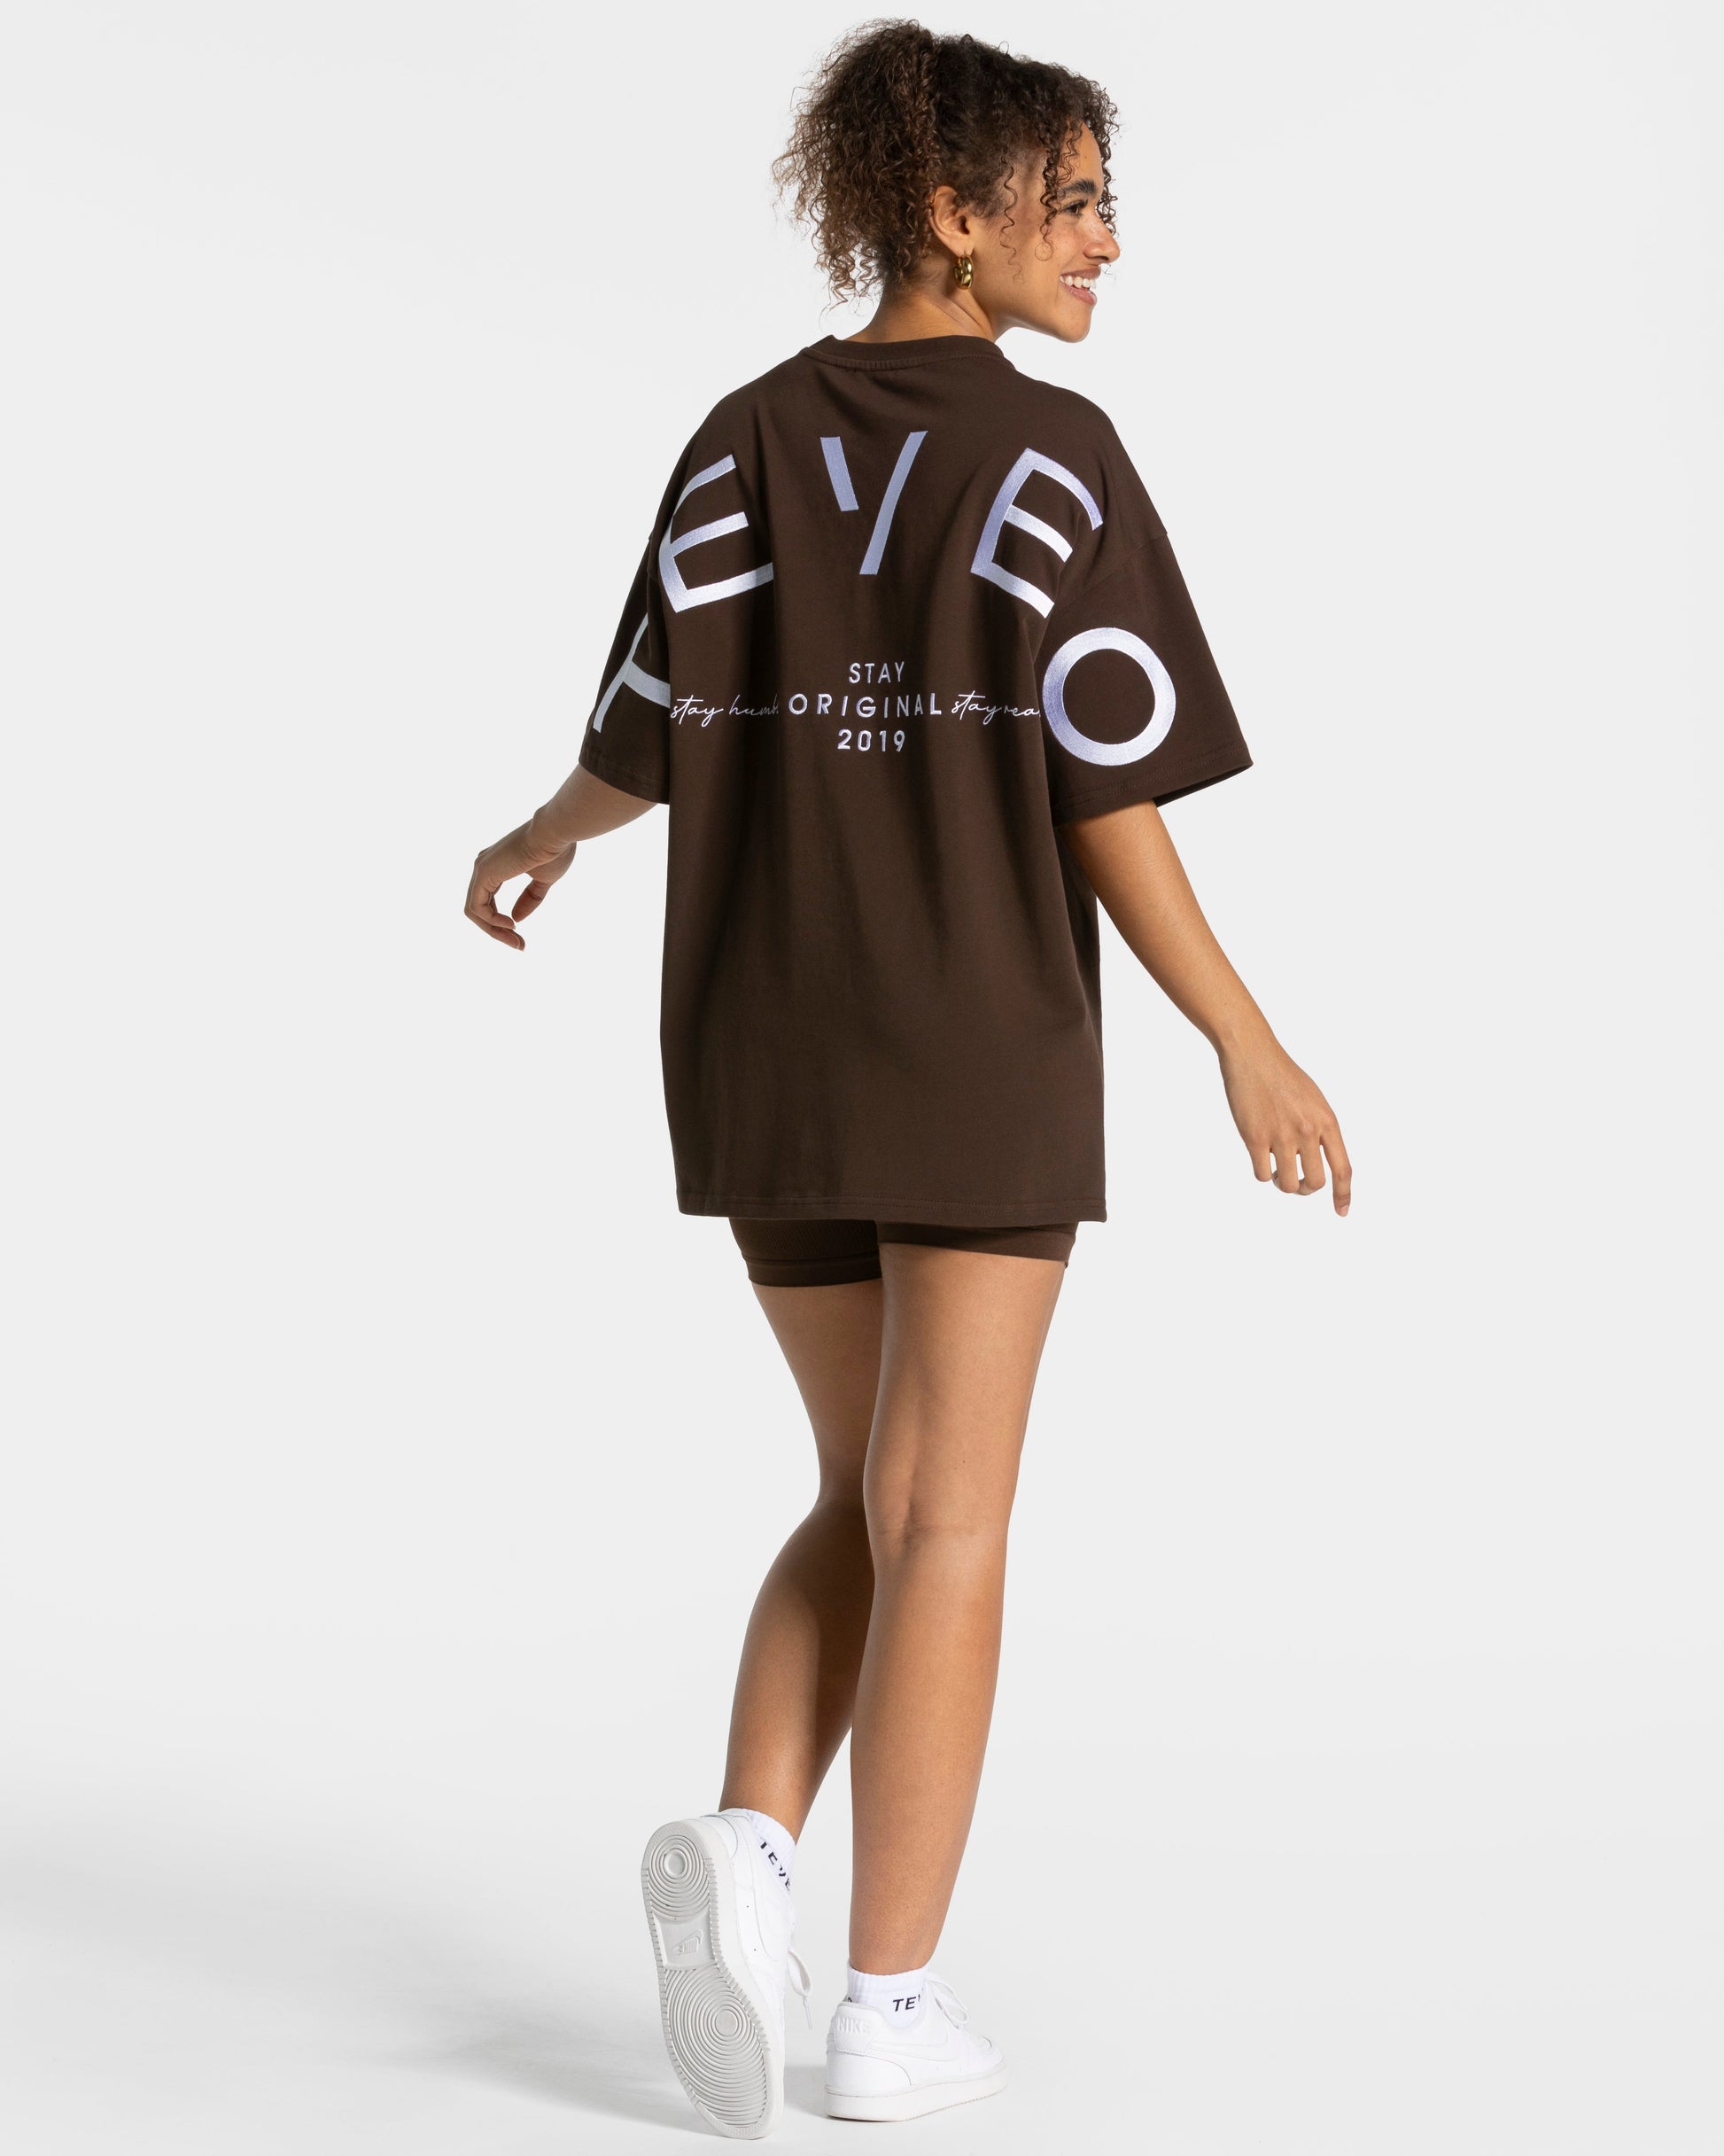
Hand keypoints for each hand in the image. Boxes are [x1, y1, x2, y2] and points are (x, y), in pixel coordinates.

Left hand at [464, 818, 576, 949]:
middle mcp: (484, 866)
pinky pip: (477, 908)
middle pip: (479, 910)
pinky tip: (511, 925)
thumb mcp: (543, 881)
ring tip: (516, 941)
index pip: (488, 902)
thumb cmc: (555, 851)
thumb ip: (529, 899)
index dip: (502, 924)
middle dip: (497, 932)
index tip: (522, 939)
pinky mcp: (483, 873)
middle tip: (519, 946)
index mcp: (496, 866)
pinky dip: (492, 921)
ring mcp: (481, 869)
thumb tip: (516, 919)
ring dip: (494, 931)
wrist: (556, 833)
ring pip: (475, 911)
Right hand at [1219, 1032, 1351, 1214]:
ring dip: (1283, 1183)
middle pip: (1316, 1183)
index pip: (1342, 1168)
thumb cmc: (1282, 1076)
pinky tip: (1261, 1159)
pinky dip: (1263, 1173)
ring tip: (1277, 1170)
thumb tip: (1319, 1161)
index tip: (1341, 1211)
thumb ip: (1320, 1129)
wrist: (1253, 1054)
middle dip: (1306, 1190)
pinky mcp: (1255, 1137)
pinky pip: (1262, 1174)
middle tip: (1297, 1182)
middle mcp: (1307, 1131)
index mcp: (1327, 1121)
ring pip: (1288, 1184)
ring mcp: (1281, 1135)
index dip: (1343, 1194)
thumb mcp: (1314, 1100)